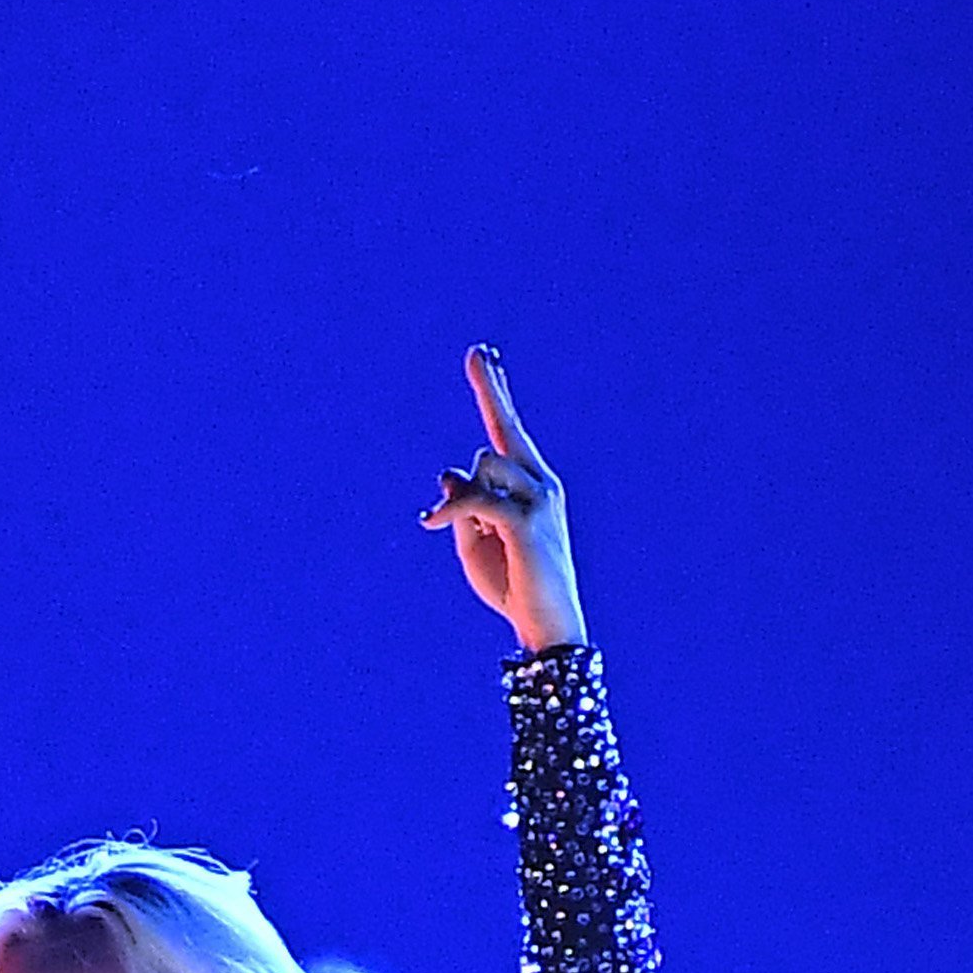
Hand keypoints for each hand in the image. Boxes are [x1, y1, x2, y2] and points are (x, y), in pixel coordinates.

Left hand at [417, 346, 588, 658]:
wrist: (542, 622)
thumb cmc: (512, 583)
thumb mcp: (473, 541)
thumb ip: (461, 504)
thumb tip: (446, 469)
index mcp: (531, 484)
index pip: (510, 432)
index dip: (496, 395)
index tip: (486, 358)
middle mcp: (541, 482)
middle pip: (506, 427)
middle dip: (490, 389)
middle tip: (476, 350)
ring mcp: (538, 498)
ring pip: (483, 463)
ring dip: (462, 497)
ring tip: (465, 531)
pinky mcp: (526, 520)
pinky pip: (476, 497)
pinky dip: (450, 509)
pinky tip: (430, 522)